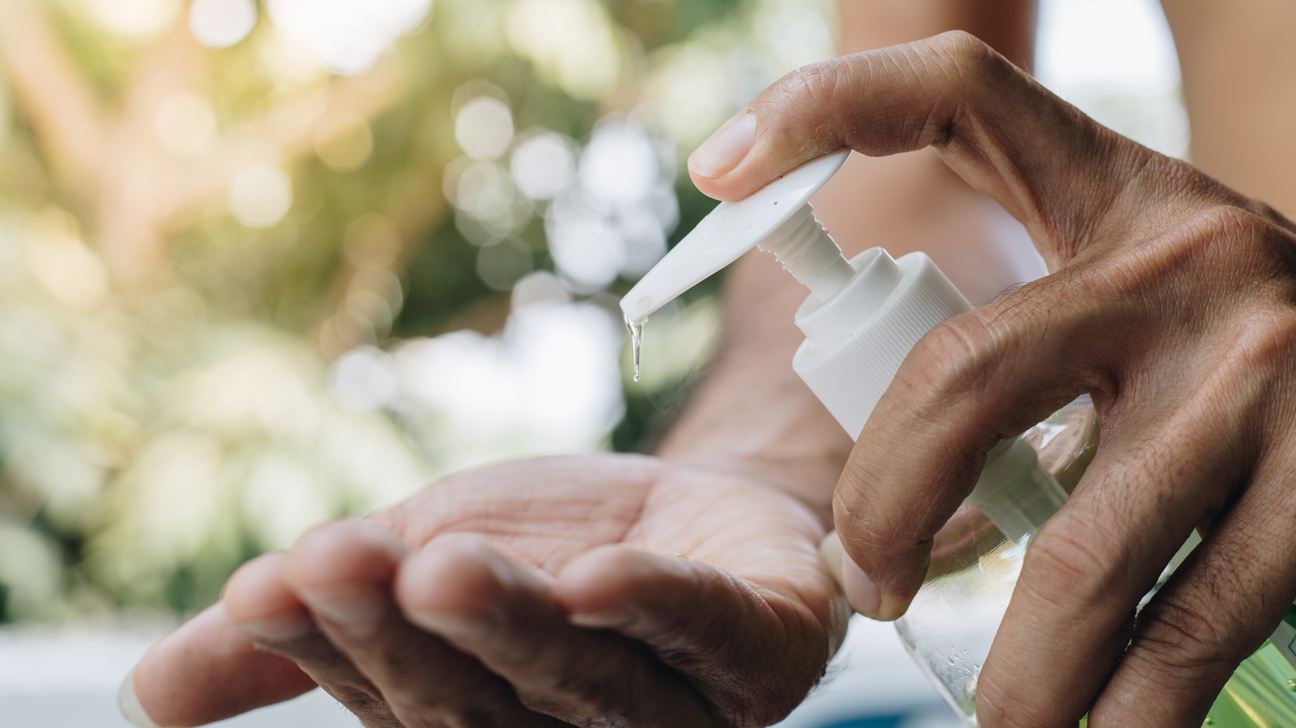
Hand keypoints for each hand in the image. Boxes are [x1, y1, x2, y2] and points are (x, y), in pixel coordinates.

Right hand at [125, 454, 846, 727]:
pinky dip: (656, 605)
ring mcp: (685, 708)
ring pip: (586, 681)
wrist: (689, 503)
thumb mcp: (410, 567)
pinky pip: (711, 634)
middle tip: (337, 561)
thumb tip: (146, 694)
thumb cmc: (544, 550)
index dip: (330, 651)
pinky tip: (602, 574)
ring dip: (510, 623)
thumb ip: (309, 634)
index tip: (268, 585)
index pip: (397, 709)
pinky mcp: (768, 649)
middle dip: (403, 636)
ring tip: (440, 561)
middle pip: (481, 709)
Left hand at [688, 31, 1295, 726]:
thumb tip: (827, 397)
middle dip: (889, 512)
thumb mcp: (1120, 256)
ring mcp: (1271, 379)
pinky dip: (1134, 703)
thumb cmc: (1208, 314)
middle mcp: (1191, 270)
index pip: (956, 96)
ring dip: (1021, 669)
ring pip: (1085, 557)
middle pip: (962, 385)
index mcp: (1117, 195)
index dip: (822, 105)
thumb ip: (999, 298)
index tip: (716, 169)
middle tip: (873, 593)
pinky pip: (1198, 626)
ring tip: (997, 722)